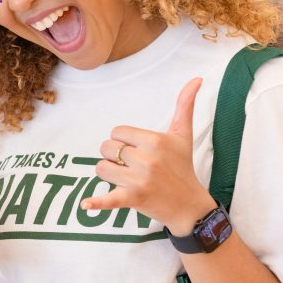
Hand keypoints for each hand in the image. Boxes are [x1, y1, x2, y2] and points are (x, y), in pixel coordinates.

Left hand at [81, 78, 214, 235]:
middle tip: (133, 166)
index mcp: (154, 141)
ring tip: (127, 178)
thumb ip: (185, 105)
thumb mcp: (183, 134)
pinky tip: (85, 205)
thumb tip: (197, 78)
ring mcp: (139, 180)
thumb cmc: (182, 166)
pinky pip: (109, 199)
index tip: (138, 150)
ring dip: (109, 173)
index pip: (117, 132)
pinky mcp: (133, 199)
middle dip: (115, 156)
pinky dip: (97, 203)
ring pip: (101, 168)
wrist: (188, 205)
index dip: (123, 141)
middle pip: (106, 148)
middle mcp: (146, 159)